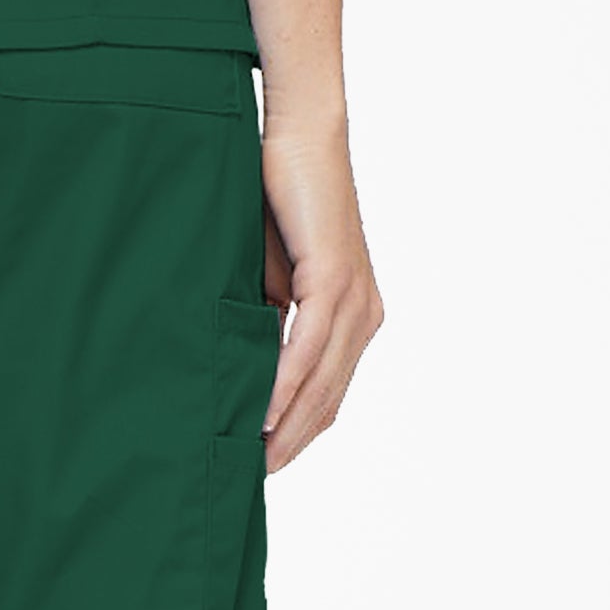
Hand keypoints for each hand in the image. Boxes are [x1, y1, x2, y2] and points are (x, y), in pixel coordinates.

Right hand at [257, 119, 382, 472]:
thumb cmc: (280, 193)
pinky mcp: (334, 278)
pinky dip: (286, 383)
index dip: (299, 430)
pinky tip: (265, 409)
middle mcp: (364, 314)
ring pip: (322, 381)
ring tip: (254, 456)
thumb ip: (268, 312)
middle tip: (253, 475)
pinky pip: (308, 346)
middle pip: (329, 398)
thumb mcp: (271, 269)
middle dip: (293, 442)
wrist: (300, 134)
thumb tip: (245, 360)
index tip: (264, 458)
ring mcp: (354, 298)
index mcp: (354, 315)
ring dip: (288, 424)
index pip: (329, 391)